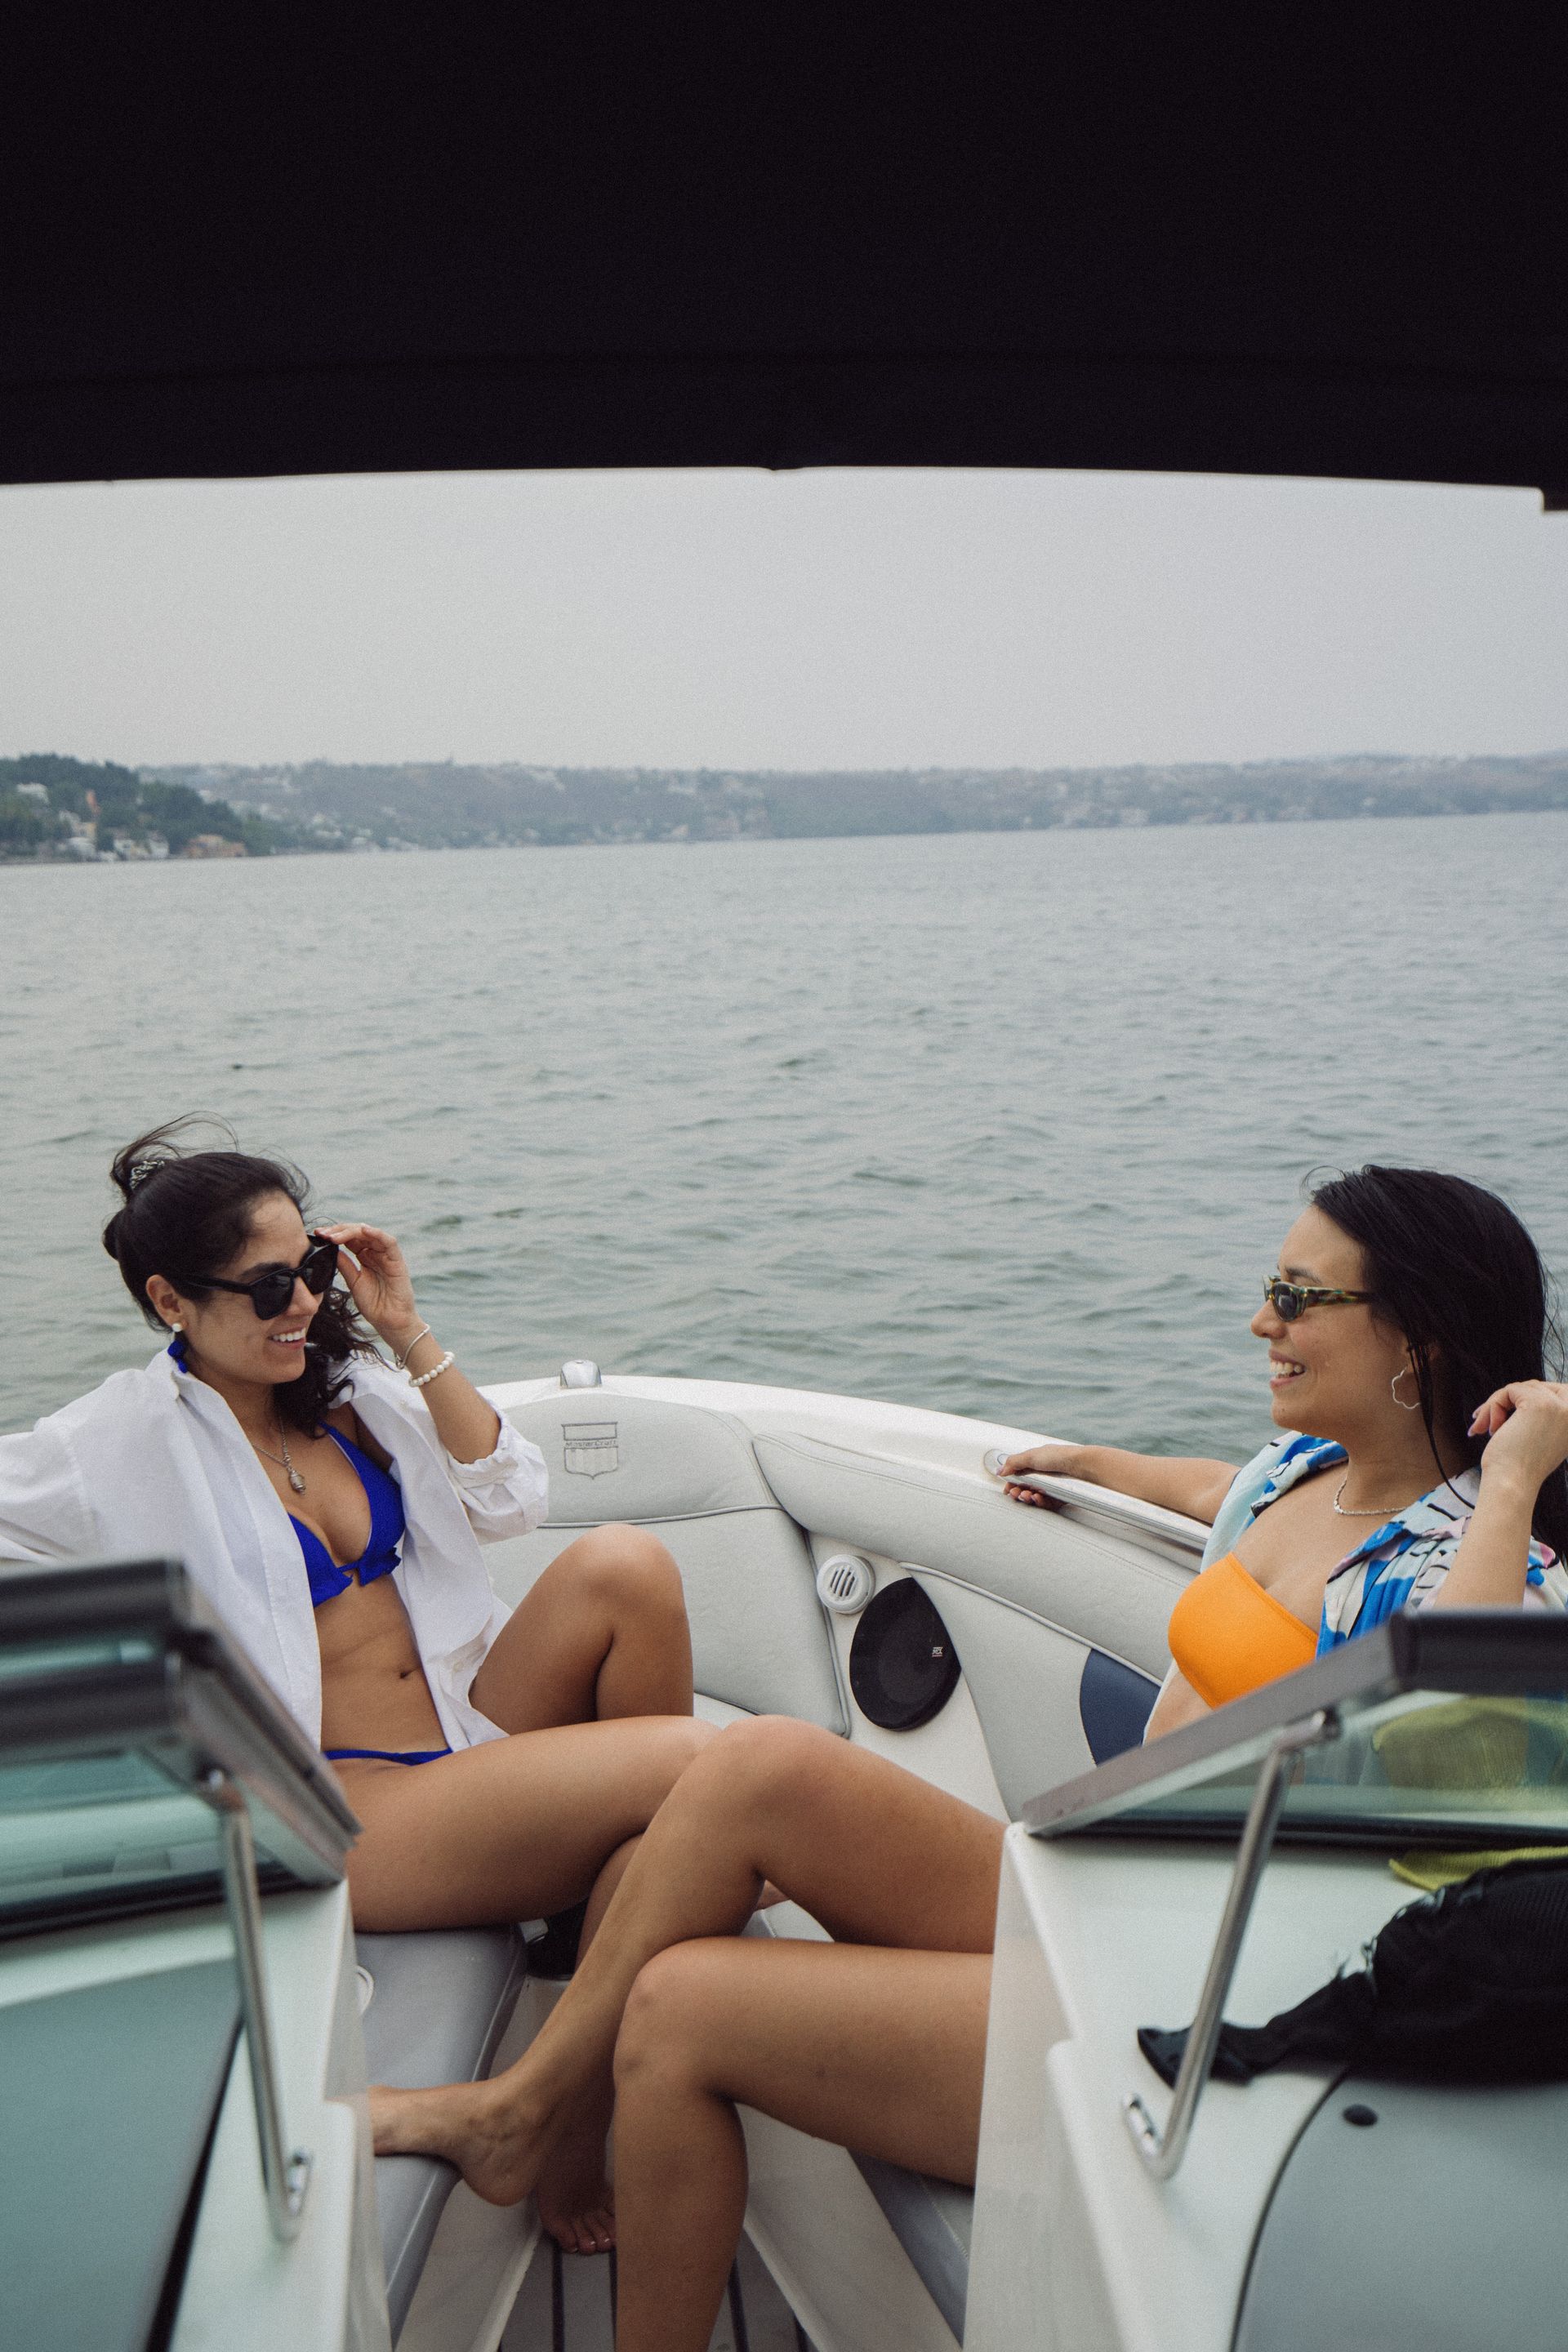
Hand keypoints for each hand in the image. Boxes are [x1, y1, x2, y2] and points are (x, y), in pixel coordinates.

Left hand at [317, 1222, 420, 1346]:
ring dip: (352, 1231)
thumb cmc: (373, 1304)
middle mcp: (376, 1253)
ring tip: (335, 1235)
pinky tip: (363, 1230)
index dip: (334, 1234)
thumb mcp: (353, 1281)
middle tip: (323, 1233)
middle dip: (339, 1230)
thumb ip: (344, 1265)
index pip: (349, 1238)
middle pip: (358, 1232)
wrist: (389, 1322)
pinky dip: (377, 1233)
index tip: (318, 1234)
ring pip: (371, 1233)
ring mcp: (387, 1255)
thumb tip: (330, 1249)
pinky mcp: (397, 1261)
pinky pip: (389, 1242)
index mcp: (365, 1256)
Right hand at [994, 1441, 1083, 1508]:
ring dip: (1027, 1497)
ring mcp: (1052, 1486)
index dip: (1012, 1483)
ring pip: (1035, 1497)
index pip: (1019, 1476)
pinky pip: (1047, 1503)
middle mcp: (1044, 1475)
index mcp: (1036, 1463)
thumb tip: (1000, 1470)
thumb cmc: (1060, 1456)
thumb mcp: (1031, 1456)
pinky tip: (1037, 1498)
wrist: (1082, 1466)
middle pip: (1026, 1487)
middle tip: (1016, 1493)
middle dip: (1018, 1492)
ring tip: (1027, 1496)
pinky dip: (1040, 1502)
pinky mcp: (1060, 1496)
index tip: (1007, 1489)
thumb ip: (1013, 1463)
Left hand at [1468, 1381, 1567, 1492]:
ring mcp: (1558, 1407)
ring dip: (1497, 1406)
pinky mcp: (1538, 1404)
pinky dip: (1493, 1405)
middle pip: (1536, 1387)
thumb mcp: (1543, 1437)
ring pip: (1519, 1388)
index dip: (1530, 1395)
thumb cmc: (1520, 1466)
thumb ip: (1544, 1416)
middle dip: (1509, 1401)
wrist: (1513, 1484)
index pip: (1557, 1391)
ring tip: (1487, 1428)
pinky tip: (1490, 1428)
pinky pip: (1509, 1390)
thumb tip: (1521, 1392)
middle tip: (1489, 1422)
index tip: (1507, 1410)